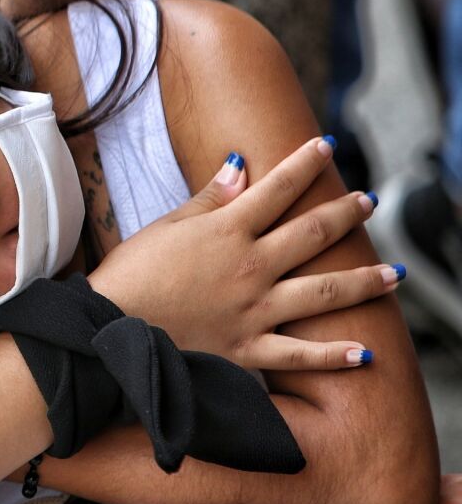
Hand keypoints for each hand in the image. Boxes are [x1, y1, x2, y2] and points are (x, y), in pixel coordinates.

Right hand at [90, 137, 397, 370]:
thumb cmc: (129, 273)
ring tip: (395, 273)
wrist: (108, 327)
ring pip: (322, 293)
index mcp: (226, 232)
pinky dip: (333, 356)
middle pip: (311, 234)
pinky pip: (299, 356)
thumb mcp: (165, 227)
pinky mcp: (246, 349)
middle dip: (345, 213)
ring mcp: (253, 310)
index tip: (327, 147)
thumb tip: (242, 166)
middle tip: (370, 201)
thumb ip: (209, 200)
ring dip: (362, 281)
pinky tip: (364, 353)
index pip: (276, 188)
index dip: (304, 164)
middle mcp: (250, 267)